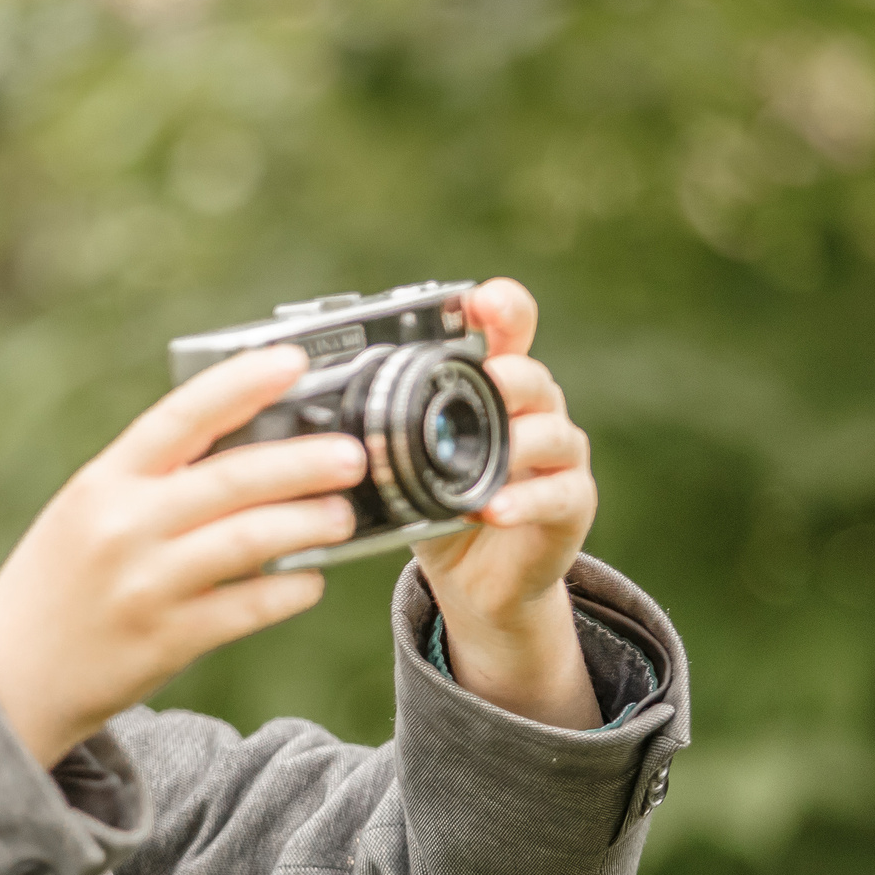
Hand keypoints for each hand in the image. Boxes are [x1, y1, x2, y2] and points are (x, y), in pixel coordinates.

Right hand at [0, 346, 362, 766]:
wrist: (7, 678)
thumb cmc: (55, 586)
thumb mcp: (83, 514)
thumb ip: (148, 482)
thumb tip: (242, 450)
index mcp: (101, 483)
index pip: (180, 416)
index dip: (242, 383)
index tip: (293, 360)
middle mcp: (123, 527)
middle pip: (233, 478)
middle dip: (305, 462)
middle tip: (351, 456)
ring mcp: (145, 585)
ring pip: (251, 540)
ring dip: (309, 523)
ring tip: (341, 516)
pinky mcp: (166, 640)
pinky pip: (249, 607)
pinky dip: (289, 591)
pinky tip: (308, 582)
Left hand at [410, 277, 600, 728]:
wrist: (476, 575)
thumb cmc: (438, 501)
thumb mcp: (403, 458)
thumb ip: (376, 427)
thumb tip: (303, 406)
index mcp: (494, 387)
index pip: (509, 331)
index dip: (502, 308)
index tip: (482, 299)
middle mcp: (534, 412)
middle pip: (532, 376)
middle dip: (511, 373)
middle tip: (490, 377)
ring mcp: (558, 456)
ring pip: (551, 432)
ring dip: (519, 441)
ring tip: (494, 452)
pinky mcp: (571, 503)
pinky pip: (556, 495)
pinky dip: (524, 501)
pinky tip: (494, 509)